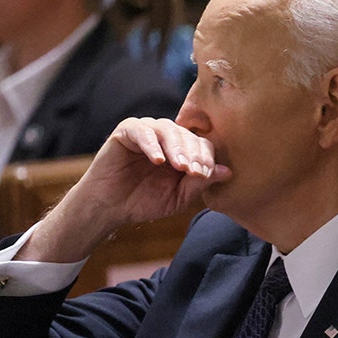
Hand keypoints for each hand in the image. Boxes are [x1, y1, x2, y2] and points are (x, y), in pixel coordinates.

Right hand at [18, 117, 230, 262]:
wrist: (110, 207)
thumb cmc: (145, 202)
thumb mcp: (178, 197)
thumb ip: (200, 183)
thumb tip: (227, 171)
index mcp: (184, 151)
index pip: (203, 146)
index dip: (206, 159)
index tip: (204, 175)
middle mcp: (168, 137)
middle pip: (189, 135)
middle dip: (194, 154)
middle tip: (194, 171)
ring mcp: (148, 131)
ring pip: (168, 130)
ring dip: (177, 148)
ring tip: (180, 167)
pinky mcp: (127, 131)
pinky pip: (142, 131)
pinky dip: (151, 144)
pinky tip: (157, 160)